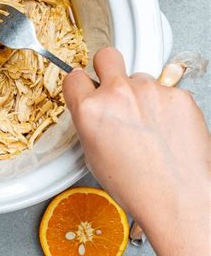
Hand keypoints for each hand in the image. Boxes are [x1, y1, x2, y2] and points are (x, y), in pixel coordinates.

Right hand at [63, 47, 209, 255]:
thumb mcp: (93, 155)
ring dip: (141, 94)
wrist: (180, 200)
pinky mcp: (178, 94)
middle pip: (106, 56)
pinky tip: (166, 128)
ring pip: (139, 77)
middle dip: (106, 66)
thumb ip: (89, 121)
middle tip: (114, 85)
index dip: (80, 84)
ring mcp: (150, 91)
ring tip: (149, 124)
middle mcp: (118, 93)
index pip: (75, 76)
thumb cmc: (138, 187)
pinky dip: (165, 105)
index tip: (85, 88)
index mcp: (90, 109)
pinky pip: (166, 90)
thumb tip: (93, 109)